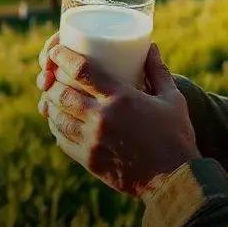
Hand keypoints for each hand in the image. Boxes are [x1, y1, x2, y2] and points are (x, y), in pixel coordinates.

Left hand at [36, 34, 201, 197]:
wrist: (175, 180)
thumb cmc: (176, 136)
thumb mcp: (172, 99)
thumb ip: (158, 71)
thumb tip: (151, 46)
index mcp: (121, 99)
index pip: (81, 70)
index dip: (63, 58)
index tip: (56, 53)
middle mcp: (102, 119)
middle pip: (62, 93)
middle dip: (52, 82)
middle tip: (52, 76)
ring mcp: (93, 141)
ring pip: (58, 117)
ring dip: (51, 104)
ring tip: (52, 96)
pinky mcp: (89, 160)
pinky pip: (62, 140)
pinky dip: (56, 127)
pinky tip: (60, 121)